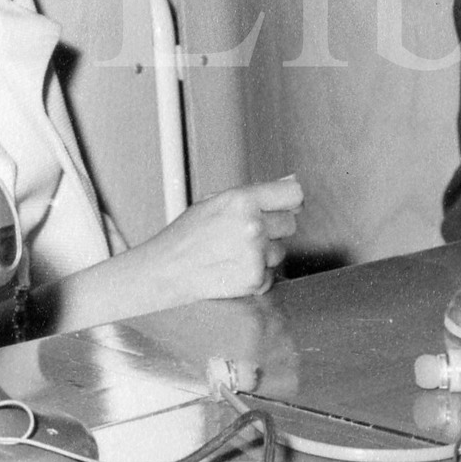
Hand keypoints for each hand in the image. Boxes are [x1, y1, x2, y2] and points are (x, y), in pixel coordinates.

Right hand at [144, 179, 303, 301]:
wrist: (166, 271)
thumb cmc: (187, 235)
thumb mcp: (216, 201)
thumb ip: (256, 193)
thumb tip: (290, 181)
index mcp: (242, 200)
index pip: (294, 194)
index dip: (289, 200)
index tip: (285, 206)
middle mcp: (252, 226)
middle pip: (290, 223)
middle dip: (273, 227)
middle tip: (245, 233)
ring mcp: (255, 254)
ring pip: (281, 250)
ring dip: (264, 253)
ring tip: (234, 253)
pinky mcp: (255, 279)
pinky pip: (271, 273)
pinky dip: (257, 274)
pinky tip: (234, 268)